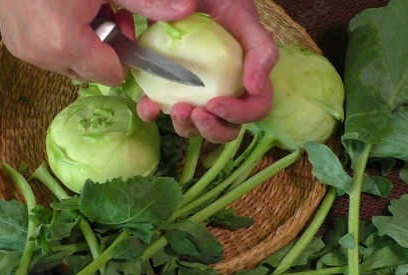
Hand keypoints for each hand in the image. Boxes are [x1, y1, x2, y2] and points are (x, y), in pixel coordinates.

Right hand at [0, 0, 195, 85]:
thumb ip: (146, 2)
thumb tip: (186, 9)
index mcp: (66, 43)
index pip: (110, 74)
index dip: (125, 54)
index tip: (125, 27)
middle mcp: (43, 55)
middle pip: (92, 71)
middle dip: (105, 48)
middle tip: (107, 13)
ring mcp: (25, 51)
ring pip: (72, 64)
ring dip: (85, 43)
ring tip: (84, 10)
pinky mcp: (15, 44)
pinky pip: (52, 54)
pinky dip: (63, 39)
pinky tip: (64, 13)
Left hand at [137, 0, 278, 142]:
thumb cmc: (218, 0)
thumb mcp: (242, 16)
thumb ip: (258, 46)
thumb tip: (254, 86)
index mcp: (247, 73)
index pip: (256, 106)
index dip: (240, 114)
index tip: (215, 104)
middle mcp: (224, 87)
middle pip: (228, 127)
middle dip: (212, 129)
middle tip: (195, 113)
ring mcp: (195, 90)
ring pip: (197, 125)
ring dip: (186, 126)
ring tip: (176, 109)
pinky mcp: (169, 85)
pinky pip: (163, 108)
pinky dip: (154, 113)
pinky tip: (148, 106)